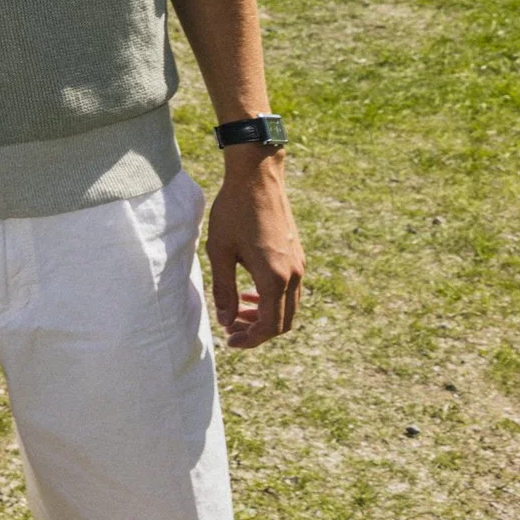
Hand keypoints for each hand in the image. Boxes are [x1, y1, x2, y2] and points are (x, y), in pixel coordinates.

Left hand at [205, 147, 304, 348]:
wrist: (258, 178)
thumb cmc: (234, 211)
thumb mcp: (220, 251)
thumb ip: (223, 289)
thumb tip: (225, 320)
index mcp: (275, 277)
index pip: (270, 325)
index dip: (251, 339)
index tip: (231, 341)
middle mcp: (294, 275)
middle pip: (283, 321)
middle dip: (258, 331)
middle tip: (232, 330)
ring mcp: (299, 265)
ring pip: (289, 306)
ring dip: (265, 315)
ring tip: (237, 312)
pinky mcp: (297, 255)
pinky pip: (290, 289)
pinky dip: (272, 299)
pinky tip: (250, 293)